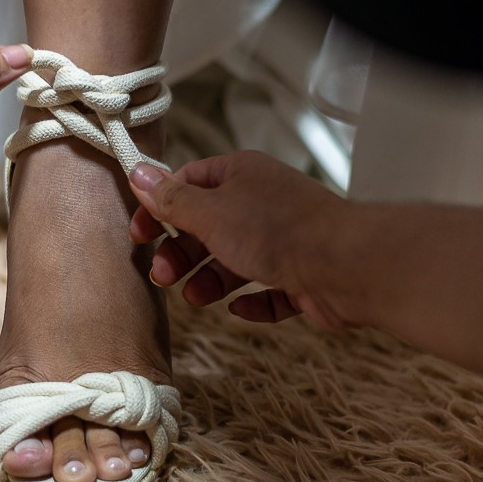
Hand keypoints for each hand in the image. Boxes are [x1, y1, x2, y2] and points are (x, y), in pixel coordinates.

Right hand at [128, 150, 354, 329]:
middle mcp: (263, 203)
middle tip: (163, 276)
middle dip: (182, 253)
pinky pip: (269, 289)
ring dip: (210, 280)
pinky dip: (252, 301)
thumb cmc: (277, 230)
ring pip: (236, 260)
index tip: (140, 234)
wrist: (344, 265)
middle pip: (210, 226)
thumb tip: (138, 172)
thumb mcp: (210, 213)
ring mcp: (285, 240)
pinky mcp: (302, 276)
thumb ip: (172, 200)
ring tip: (196, 298)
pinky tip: (239, 309)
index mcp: (241, 175)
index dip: (161, 207)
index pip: (189, 182)